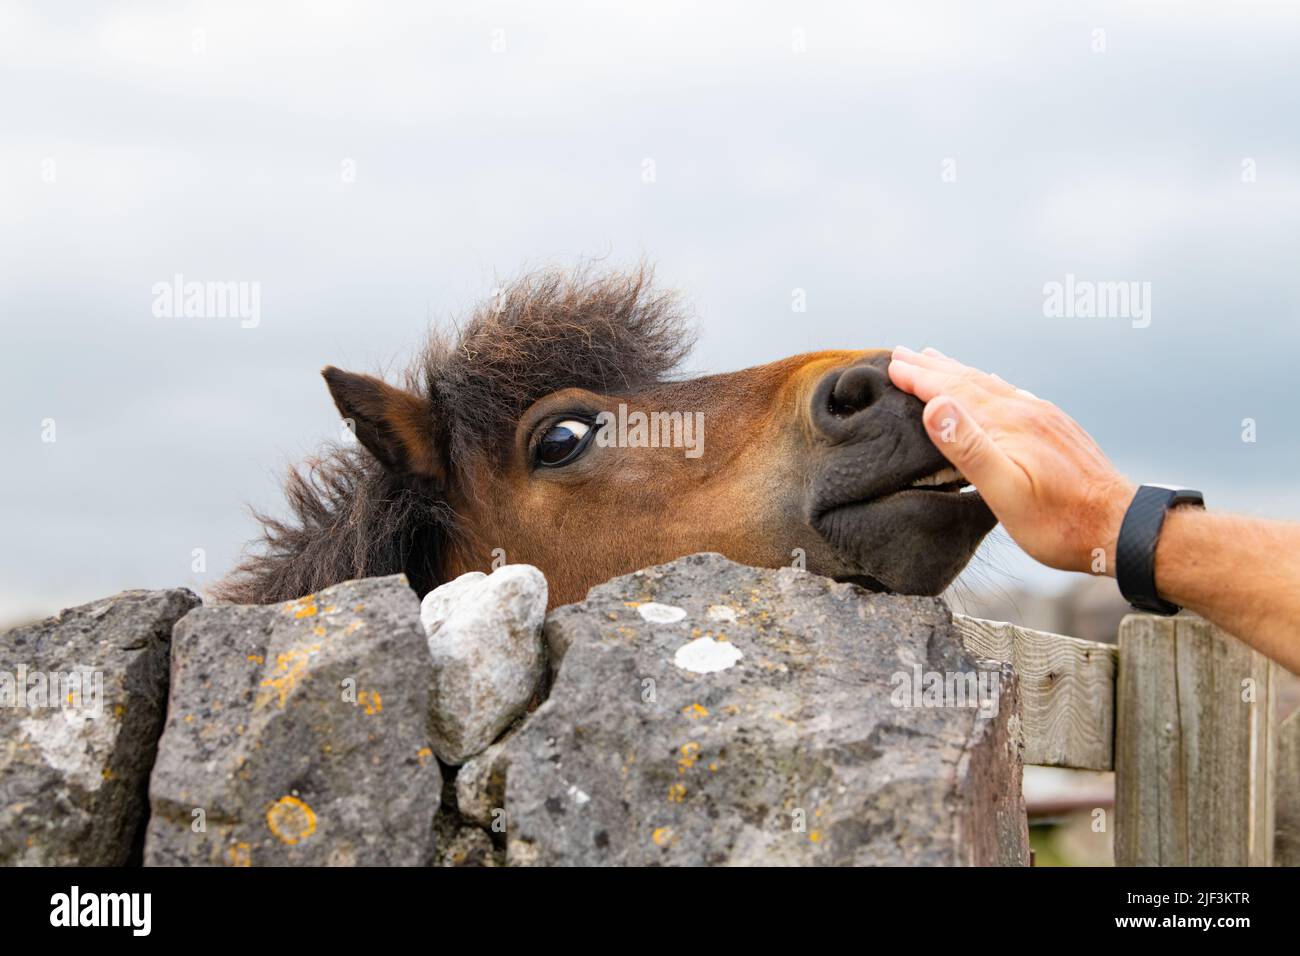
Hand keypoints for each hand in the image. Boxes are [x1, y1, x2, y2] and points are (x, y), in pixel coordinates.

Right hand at [888, 346, 1135, 574]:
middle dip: (933, 367)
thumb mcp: (1006, 493)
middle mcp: (1025, 411)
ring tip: (937, 360)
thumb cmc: (1058, 522)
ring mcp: (1043, 417)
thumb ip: (969, 448)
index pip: (953, 392)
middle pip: (970, 381)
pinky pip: (1011, 394)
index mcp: (1008, 424)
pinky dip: (988, 384)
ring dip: (958, 371)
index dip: (920, 379)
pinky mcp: (1055, 428)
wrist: (1119, 527)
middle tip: (904, 353)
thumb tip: (935, 406)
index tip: (893, 365)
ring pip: (990, 385)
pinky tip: (991, 383)